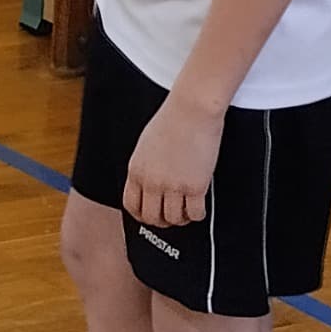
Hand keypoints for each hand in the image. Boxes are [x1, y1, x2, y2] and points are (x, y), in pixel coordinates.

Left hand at [124, 98, 225, 229]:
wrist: (192, 109)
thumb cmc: (172, 120)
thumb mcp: (146, 145)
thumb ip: (145, 167)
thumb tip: (149, 184)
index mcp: (136, 170)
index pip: (131, 205)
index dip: (141, 215)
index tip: (150, 215)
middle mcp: (152, 181)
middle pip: (151, 217)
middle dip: (161, 221)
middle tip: (171, 217)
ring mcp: (173, 185)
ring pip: (173, 219)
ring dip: (180, 219)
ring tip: (186, 211)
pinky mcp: (195, 186)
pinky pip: (195, 213)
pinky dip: (197, 215)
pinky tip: (199, 207)